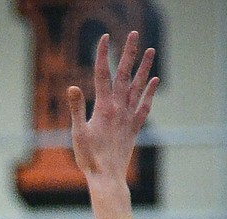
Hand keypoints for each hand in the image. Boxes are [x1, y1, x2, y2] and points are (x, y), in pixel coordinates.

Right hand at [67, 32, 158, 181]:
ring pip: (138, 86)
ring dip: (144, 67)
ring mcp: (129, 117)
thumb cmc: (89, 157)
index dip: (102, 55)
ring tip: (150, 50)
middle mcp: (119, 108)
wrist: (108, 176)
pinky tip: (154, 80)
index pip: (102, 75)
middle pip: (124, 75)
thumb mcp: (77, 133)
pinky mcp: (134, 127)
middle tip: (133, 34)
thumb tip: (72, 86)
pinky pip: (145, 105)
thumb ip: (76, 108)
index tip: (103, 38)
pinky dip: (149, 92)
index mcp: (103, 107)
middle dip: (128, 53)